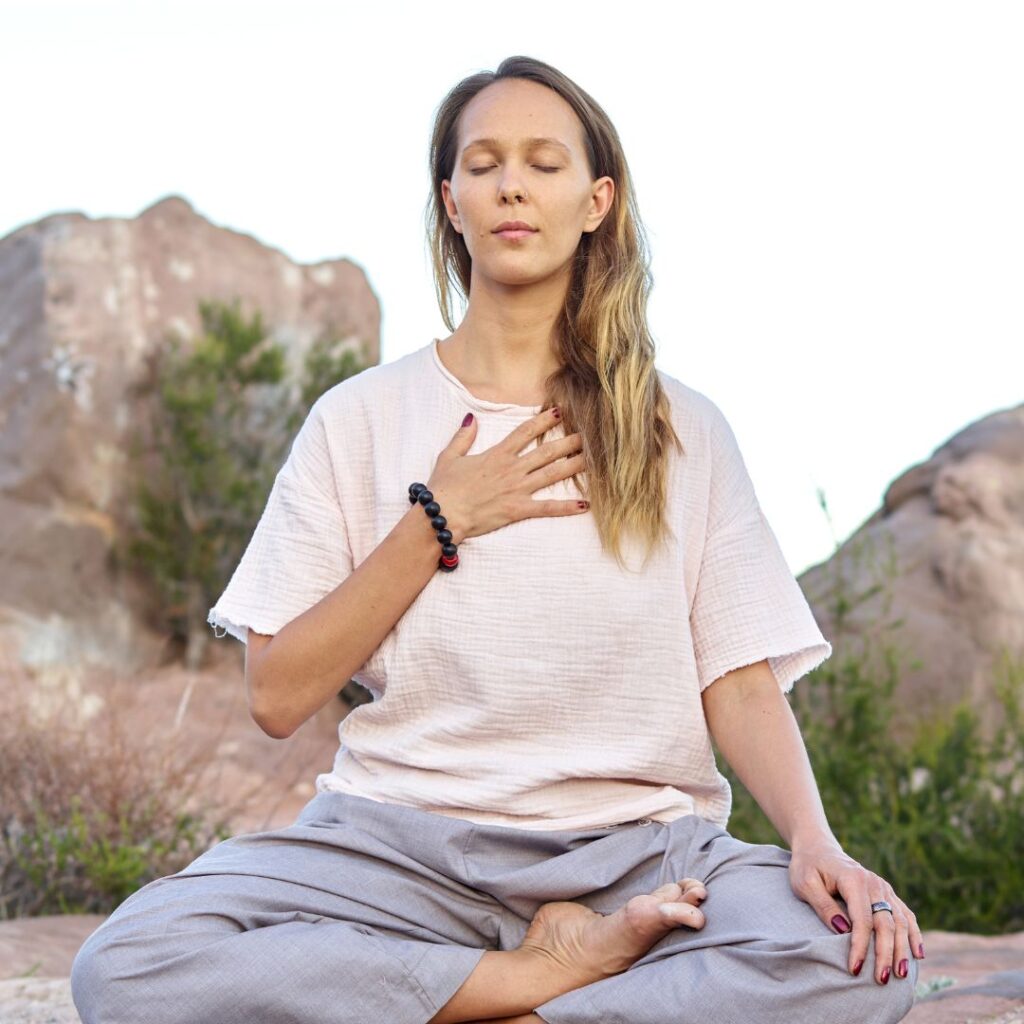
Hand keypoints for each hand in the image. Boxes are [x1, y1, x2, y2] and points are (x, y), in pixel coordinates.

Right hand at [426, 406, 588, 542]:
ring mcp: (517, 489)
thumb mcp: (449, 457)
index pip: (525, 432)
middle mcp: (512, 468)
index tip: (560, 412)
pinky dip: (566, 507)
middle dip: (569, 441)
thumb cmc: (444, 487)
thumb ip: (463, 437)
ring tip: (594, 459)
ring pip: (552, 474)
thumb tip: (471, 418)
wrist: (442, 513)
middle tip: (589, 435)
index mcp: (497, 454)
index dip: (544, 420)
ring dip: (574, 466)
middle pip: (547, 451)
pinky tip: (585, 504)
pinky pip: (547, 507)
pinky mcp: (518, 509)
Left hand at [787, 838, 923, 984]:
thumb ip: (823, 905)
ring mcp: (883, 887)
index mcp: (853, 879)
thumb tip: (842, 929)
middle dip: (885, 954)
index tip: (854, 969)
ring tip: (901, 975)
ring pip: (900, 921)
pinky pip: (906, 915)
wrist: (818, 848)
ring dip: (903, 949)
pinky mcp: (886, 893)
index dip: (860, 946)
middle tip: (881, 980)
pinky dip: (914, 934)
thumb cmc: (807, 867)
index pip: (862, 920)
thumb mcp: (804, 883)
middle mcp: (874, 883)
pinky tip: (918, 954)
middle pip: (886, 923)